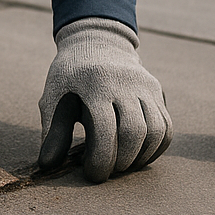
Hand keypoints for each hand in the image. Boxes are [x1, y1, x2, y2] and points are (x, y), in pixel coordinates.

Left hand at [37, 17, 171, 182]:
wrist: (96, 41)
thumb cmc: (70, 75)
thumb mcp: (54, 97)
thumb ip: (53, 132)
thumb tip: (47, 165)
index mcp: (94, 83)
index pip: (104, 130)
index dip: (100, 160)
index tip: (92, 173)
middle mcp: (124, 82)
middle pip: (134, 132)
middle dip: (122, 161)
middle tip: (109, 170)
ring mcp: (144, 85)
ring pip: (157, 130)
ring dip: (141, 157)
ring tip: (124, 164)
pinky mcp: (156, 90)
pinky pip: (167, 126)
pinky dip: (156, 148)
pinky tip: (139, 155)